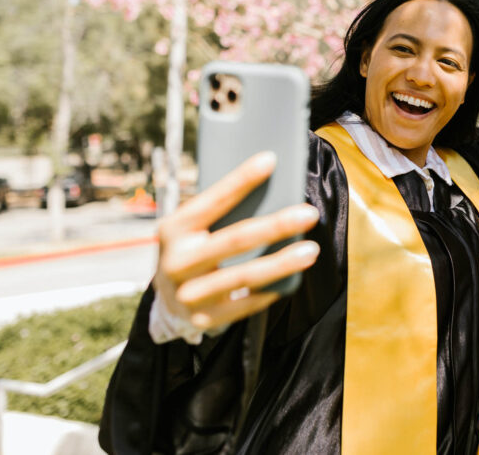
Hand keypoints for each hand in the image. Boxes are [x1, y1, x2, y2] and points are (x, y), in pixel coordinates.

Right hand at [154, 151, 319, 331]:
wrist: (166, 299)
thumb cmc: (193, 247)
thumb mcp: (193, 227)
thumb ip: (221, 212)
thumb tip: (272, 190)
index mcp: (173, 229)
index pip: (211, 201)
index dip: (240, 180)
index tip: (270, 160)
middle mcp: (176, 263)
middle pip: (235, 240)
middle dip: (276, 225)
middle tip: (309, 213)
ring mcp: (189, 295)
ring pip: (246, 276)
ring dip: (283, 262)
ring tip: (312, 249)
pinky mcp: (205, 319)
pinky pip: (247, 304)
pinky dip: (273, 289)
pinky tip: (294, 277)